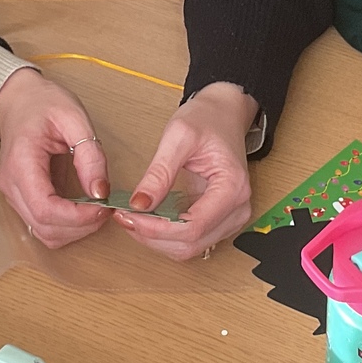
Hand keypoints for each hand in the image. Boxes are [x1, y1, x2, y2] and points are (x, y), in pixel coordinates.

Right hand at [0, 68, 109, 249]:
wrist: (18, 100)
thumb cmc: (42, 104)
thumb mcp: (73, 117)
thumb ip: (89, 155)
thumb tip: (100, 191)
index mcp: (21, 163)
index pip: (45, 209)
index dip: (77, 217)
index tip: (103, 208)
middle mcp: (12, 185)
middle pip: (44, 227)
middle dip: (81, 226)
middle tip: (106, 208)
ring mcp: (14, 195)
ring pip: (44, 233)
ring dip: (74, 230)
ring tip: (96, 209)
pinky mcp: (22, 198)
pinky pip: (42, 225)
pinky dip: (66, 226)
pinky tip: (82, 210)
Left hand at [113, 83, 256, 260]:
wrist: (224, 114)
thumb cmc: (208, 119)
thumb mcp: (179, 136)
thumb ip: (159, 173)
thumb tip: (139, 205)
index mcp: (233, 188)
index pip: (192, 226)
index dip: (156, 229)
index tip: (129, 217)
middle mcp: (237, 209)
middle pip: (190, 244)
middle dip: (153, 236)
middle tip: (124, 217)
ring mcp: (230, 218)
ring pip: (189, 248)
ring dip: (157, 239)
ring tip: (132, 218)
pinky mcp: (219, 220)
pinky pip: (191, 240)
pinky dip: (166, 235)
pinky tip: (148, 219)